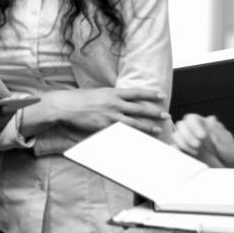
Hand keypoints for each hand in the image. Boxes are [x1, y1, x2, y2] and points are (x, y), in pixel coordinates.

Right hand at [23, 87, 168, 136]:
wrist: (66, 106)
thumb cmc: (81, 98)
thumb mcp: (99, 93)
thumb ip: (113, 97)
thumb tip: (124, 99)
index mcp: (113, 93)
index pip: (137, 92)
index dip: (150, 93)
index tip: (162, 95)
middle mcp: (114, 104)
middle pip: (139, 108)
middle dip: (154, 112)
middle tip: (166, 115)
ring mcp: (110, 116)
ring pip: (133, 123)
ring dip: (147, 126)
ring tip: (157, 129)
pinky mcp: (104, 127)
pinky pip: (121, 133)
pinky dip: (131, 136)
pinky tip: (139, 139)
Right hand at [169, 113, 233, 167]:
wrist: (229, 166)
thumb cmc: (229, 152)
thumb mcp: (227, 141)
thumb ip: (218, 130)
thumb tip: (210, 119)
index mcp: (204, 125)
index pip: (192, 118)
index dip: (194, 125)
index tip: (202, 136)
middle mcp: (193, 131)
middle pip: (181, 125)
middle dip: (187, 135)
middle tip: (198, 145)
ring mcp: (187, 141)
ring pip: (176, 135)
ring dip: (183, 143)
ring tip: (195, 152)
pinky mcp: (184, 152)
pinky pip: (175, 149)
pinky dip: (178, 151)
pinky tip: (187, 156)